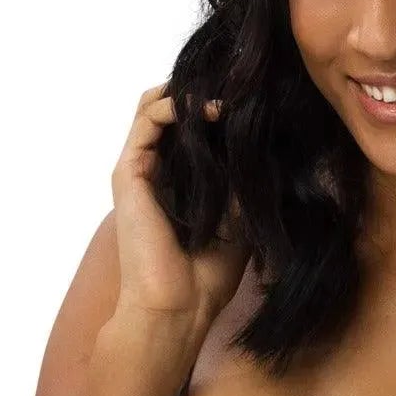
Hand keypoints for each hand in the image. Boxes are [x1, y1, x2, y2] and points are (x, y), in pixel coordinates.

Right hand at [109, 78, 248, 331]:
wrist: (179, 306)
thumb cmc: (210, 274)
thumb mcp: (241, 215)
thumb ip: (244, 177)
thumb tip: (267, 138)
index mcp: (180, 183)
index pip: (192, 130)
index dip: (217, 110)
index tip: (251, 102)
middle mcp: (157, 172)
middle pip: (171, 112)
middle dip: (202, 93)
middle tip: (238, 89)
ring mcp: (140, 171)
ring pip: (155, 107)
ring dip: (190, 93)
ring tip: (225, 94)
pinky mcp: (128, 173)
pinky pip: (147, 121)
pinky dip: (175, 105)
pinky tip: (209, 109)